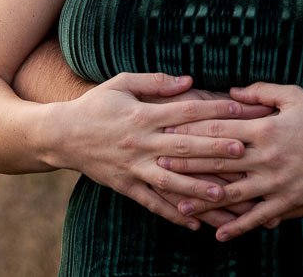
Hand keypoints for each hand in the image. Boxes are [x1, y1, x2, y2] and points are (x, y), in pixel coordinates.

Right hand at [48, 72, 250, 230]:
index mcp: (143, 114)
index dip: (213, 109)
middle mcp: (140, 142)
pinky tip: (194, 222)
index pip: (185, 111)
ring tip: (222, 193)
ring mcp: (133, 166)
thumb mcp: (121, 83)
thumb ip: (155, 81)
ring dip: (196, 187)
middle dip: (213, 148)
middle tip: (241, 151)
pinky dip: (172, 213)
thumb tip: (189, 80)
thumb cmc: (95, 105)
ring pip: (170, 179)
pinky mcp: (125, 186)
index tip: (238, 109)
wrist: (60, 135)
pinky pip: (151, 202)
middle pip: (183, 146)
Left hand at [155, 82, 302, 240]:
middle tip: (159, 167)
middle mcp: (266, 156)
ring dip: (204, 201)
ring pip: (233, 193)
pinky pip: (258, 217)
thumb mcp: (293, 96)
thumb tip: (230, 92)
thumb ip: (260, 92)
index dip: (192, 131)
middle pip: (218, 162)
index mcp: (264, 128)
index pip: (220, 129)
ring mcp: (276, 182)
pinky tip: (219, 234)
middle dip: (188, 165)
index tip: (168, 132)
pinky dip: (238, 226)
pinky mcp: (287, 202)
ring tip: (179, 207)